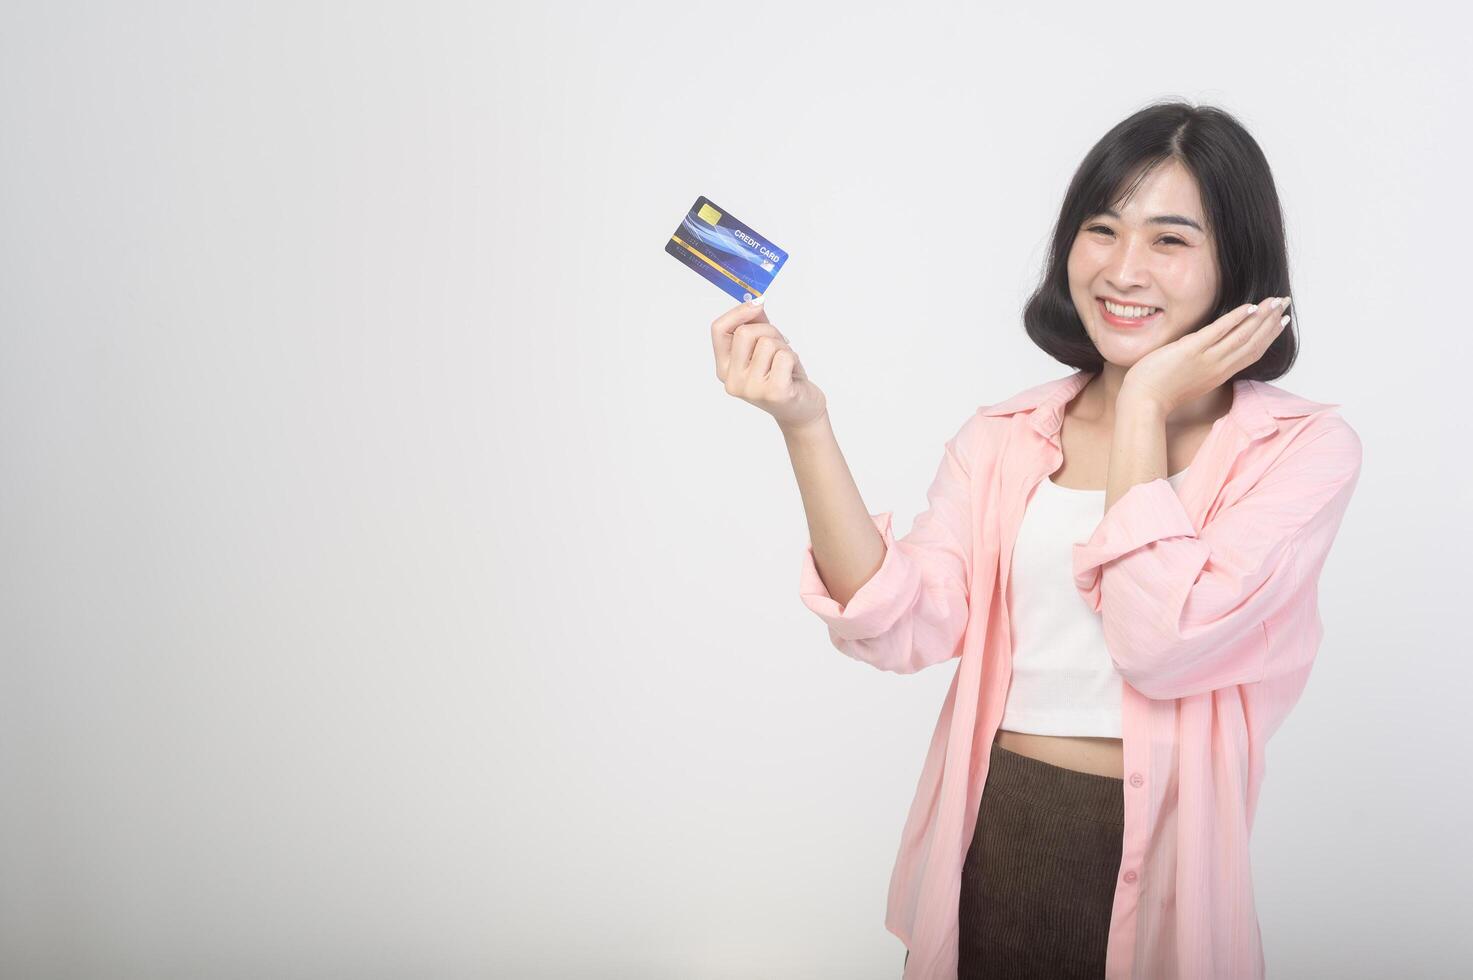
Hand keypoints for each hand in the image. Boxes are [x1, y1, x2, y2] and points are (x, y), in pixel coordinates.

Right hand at [710, 298, 827, 429]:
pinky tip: (791, 373)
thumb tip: (754, 303)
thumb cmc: (783, 376)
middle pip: (745, 332)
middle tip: (779, 345)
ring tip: (786, 364)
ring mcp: (751, 389)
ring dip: (783, 348)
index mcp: (724, 368)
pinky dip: (793, 358)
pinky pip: (784, 356)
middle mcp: (732, 381)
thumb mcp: (765, 348)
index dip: (738, 312)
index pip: (718, 330)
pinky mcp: (773, 393)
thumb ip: (755, 325)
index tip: (757, 305)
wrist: (801, 409)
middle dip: (768, 330)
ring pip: (767, 343)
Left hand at [1122, 296, 1292, 412]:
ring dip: (1262, 317)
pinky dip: (1236, 319)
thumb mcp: (1189, 378)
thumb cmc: (1158, 391)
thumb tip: (1204, 345)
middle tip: (1286, 303)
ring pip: (1242, 336)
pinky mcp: (1191, 351)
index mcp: (1218, 374)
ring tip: (1276, 301)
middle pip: (1253, 343)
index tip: (1282, 322)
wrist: (1142, 403)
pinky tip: (1249, 307)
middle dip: (1272, 322)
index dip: (1269, 337)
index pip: (1251, 354)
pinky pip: (1219, 332)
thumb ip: (1201, 363)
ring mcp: (1206, 359)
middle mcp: (1218, 367)